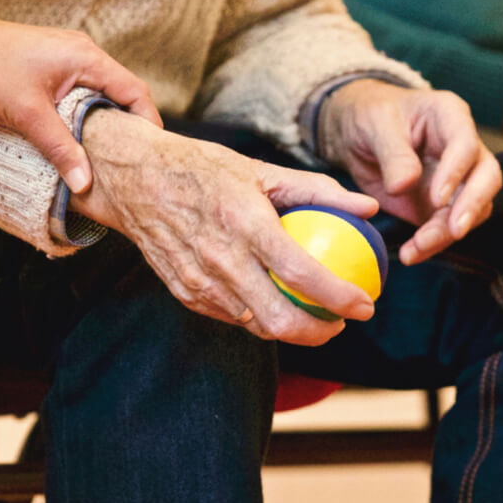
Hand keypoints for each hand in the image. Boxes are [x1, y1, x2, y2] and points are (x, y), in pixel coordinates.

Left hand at [0, 16, 161, 192]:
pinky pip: (81, 90)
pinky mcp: (51, 63)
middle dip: (128, 126)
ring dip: (103, 120)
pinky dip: (84, 112)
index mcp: (87, 58)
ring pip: (99, 92)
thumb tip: (85, 184)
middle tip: (130, 161)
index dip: (148, 123)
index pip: (135, 91)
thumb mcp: (28, 115)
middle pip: (121, 92)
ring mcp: (67, 55)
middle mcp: (83, 52)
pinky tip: (75, 135)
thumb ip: (61, 149)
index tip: (150, 153)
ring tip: (105, 154)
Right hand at [69, 110, 378, 345]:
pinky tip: (273, 303)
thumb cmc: (202, 169)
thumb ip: (318, 190)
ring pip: (256, 325)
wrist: (134, 179)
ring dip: (290, 329)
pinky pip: (231, 317)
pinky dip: (257, 316)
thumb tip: (368, 207)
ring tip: (313, 315)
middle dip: (320, 332)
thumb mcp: (261, 169)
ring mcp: (199, 281)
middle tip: (341, 322)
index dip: (339, 297)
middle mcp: (220, 258)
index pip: (301, 273)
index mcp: (244, 223)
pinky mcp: (184, 293)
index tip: (365, 304)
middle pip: (279, 320)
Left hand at [317, 80, 502, 265]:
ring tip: (417, 248)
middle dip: (472, 206)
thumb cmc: (370, 116)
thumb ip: (393, 154)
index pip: (466, 144)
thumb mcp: (375, 125)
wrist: (357, 134)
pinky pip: (448, 227)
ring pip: (473, 209)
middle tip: (454, 231)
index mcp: (450, 116)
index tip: (437, 198)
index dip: (456, 172)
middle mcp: (463, 148)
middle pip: (486, 178)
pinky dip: (432, 244)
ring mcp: (458, 178)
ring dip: (448, 232)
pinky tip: (411, 254)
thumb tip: (404, 186)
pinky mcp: (443, 205)